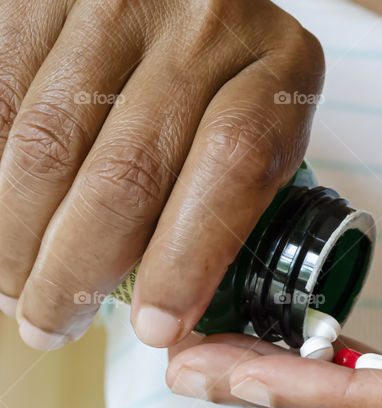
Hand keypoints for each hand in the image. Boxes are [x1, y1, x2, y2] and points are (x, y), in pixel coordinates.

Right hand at [0, 0, 323, 348]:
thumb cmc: (228, 79)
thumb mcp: (265, 126)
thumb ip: (240, 201)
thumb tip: (173, 323)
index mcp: (279, 64)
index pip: (235, 164)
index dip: (189, 256)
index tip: (156, 326)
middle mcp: (203, 22)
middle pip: (128, 170)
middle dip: (79, 272)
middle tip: (53, 326)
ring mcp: (115, 0)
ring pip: (46, 144)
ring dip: (18, 238)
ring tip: (14, 291)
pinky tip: (3, 226)